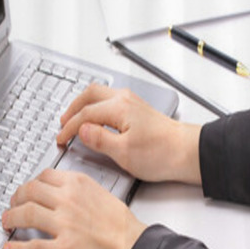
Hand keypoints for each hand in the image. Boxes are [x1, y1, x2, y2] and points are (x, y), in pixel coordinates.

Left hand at [1, 168, 145, 248]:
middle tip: (12, 206)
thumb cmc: (126, 230)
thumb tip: (67, 199)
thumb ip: (82, 194)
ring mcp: (64, 225)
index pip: (45, 177)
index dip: (30, 184)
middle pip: (29, 192)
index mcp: (80, 185)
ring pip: (25, 215)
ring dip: (10, 219)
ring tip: (7, 223)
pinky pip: (32, 248)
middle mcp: (69, 201)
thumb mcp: (105, 197)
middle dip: (15, 199)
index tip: (27, 191)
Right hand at [57, 84, 201, 184]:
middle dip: (72, 108)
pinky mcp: (139, 110)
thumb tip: (81, 130)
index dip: (69, 128)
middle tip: (62, 122)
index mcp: (118, 108)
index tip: (60, 139)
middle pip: (90, 95)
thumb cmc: (162, 153)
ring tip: (74, 118)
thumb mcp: (124, 152)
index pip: (84, 115)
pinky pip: (110, 100)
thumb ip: (99, 139)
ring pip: (100, 95)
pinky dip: (96, 106)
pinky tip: (96, 117)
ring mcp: (133, 103)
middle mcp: (125, 100)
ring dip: (84, 105)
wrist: (188, 152)